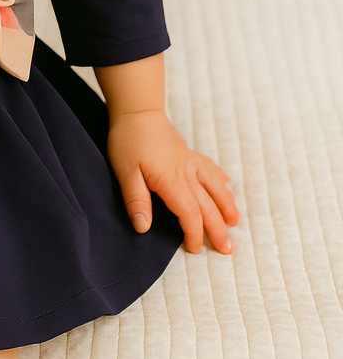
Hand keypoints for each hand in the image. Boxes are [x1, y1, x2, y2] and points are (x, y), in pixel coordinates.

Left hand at [107, 109, 238, 253]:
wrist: (136, 109)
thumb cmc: (127, 139)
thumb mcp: (124, 171)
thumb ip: (136, 199)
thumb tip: (143, 228)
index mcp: (171, 181)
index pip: (189, 214)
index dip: (194, 233)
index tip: (196, 249)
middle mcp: (186, 172)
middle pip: (207, 205)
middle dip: (218, 228)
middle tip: (227, 248)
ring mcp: (189, 161)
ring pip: (215, 186)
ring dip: (226, 205)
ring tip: (235, 222)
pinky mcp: (187, 152)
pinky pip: (209, 167)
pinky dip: (220, 178)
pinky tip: (227, 183)